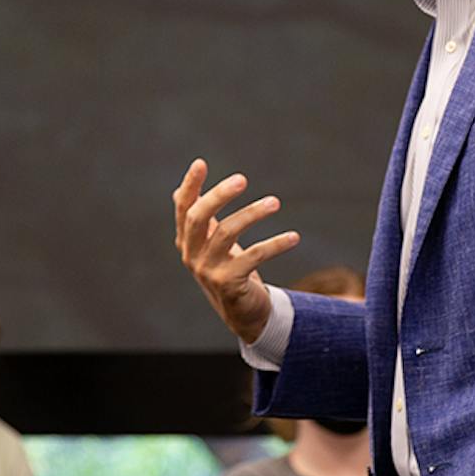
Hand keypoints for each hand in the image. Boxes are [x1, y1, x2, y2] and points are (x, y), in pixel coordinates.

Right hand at [172, 158, 299, 343]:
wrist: (242, 312)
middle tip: (242, 179)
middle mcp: (192, 255)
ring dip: (253, 213)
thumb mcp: (212, 243)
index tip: (201, 163)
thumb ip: (201, 219)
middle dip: (218, 196)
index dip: (190, 186)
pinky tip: (294, 237)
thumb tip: (181, 189)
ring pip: (227, 233)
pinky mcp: (229, 284)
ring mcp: (208, 270)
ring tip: (275, 202)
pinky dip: (275, 244)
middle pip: (198, 218)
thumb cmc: (228, 269)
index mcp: (187, 241)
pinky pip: (253, 257)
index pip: (183, 209)